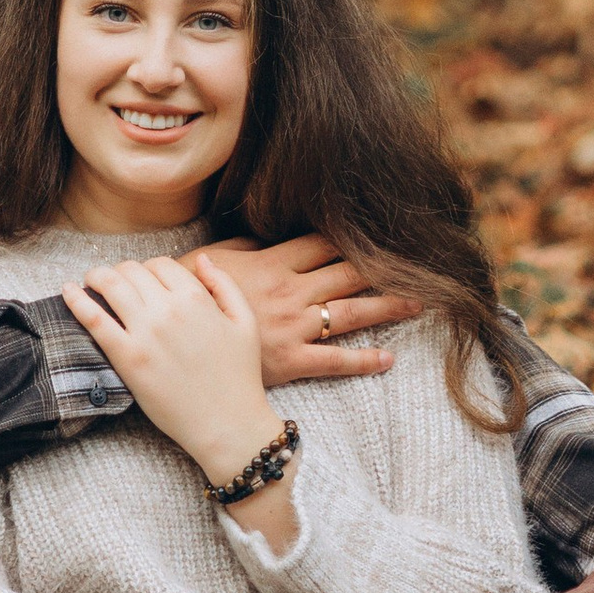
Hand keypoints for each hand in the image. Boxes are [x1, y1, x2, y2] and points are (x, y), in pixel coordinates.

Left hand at [63, 255, 274, 487]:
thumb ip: (224, 284)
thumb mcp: (245, 322)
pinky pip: (94, 319)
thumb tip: (204, 259)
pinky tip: (67, 291)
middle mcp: (168, 309)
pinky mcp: (127, 358)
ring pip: (111, 285)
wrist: (227, 424)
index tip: (146, 282)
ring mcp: (145, 333)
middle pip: (132, 271)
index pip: (161, 264)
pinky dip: (76, 301)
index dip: (151, 269)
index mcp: (196, 298)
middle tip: (117, 282)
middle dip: (123, 271)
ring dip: (97, 276)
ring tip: (91, 280)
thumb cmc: (239, 376)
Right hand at [203, 233, 414, 385]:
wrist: (177, 345)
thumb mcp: (214, 260)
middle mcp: (291, 292)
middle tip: (416, 263)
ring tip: (417, 302)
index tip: (379, 231)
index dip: (353, 236)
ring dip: (387, 305)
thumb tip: (269, 234)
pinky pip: (336, 360)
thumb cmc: (193, 299)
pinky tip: (388, 359)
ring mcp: (295, 327)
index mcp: (273, 263)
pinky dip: (364, 359)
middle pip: (347, 273)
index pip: (323, 243)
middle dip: (383, 267)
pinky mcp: (294, 360)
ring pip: (350, 312)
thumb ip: (247, 246)